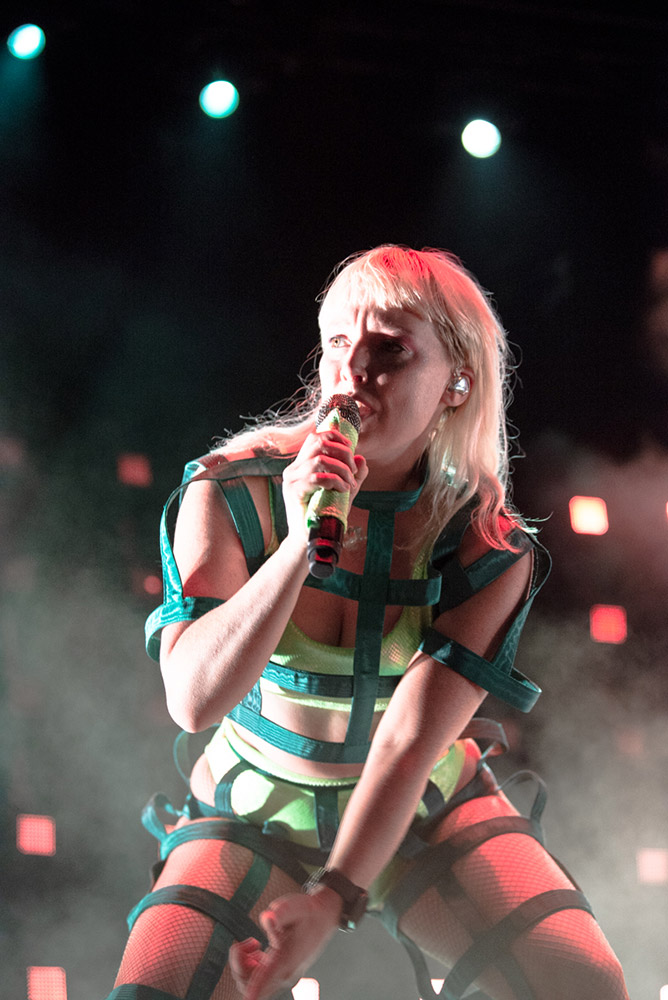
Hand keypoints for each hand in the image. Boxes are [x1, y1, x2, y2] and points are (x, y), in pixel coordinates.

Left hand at [229, 889, 340, 999]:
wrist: (322, 920)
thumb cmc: (308, 913)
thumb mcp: (297, 906)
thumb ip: (281, 912)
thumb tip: (267, 918)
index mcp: (289, 957)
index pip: (269, 977)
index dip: (256, 988)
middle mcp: (284, 973)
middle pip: (251, 983)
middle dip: (239, 963)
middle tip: (250, 941)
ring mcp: (280, 976)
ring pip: (249, 983)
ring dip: (242, 964)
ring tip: (253, 943)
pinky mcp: (277, 975)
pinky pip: (254, 980)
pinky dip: (247, 966)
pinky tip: (256, 949)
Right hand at [281, 430, 366, 544]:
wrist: (308, 539)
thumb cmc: (323, 516)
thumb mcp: (343, 492)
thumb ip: (352, 476)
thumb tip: (362, 459)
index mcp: (301, 465)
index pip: (315, 438)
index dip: (334, 436)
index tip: (351, 448)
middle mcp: (293, 469)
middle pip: (318, 443)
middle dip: (342, 453)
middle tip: (352, 470)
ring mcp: (292, 480)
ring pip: (319, 460)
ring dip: (341, 469)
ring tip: (349, 483)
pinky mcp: (294, 492)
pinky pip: (316, 477)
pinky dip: (334, 481)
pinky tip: (342, 489)